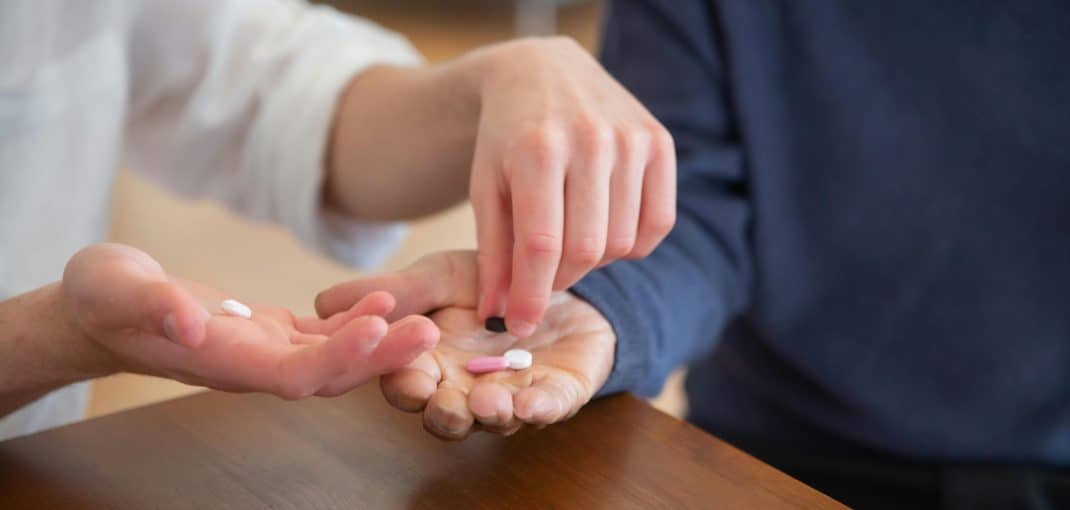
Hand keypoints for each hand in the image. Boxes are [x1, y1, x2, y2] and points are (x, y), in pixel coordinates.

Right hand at [59, 243, 437, 398]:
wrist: (98, 310)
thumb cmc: (102, 298)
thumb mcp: (116, 289)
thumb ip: (153, 306)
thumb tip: (191, 321)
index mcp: (221, 361)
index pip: (292, 374)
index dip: (338, 357)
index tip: (379, 329)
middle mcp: (251, 365)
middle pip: (327, 373)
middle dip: (379, 355)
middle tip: (429, 330)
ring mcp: (262, 351)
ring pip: (332, 356)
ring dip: (378, 340)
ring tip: (423, 316)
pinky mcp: (267, 331)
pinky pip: (320, 334)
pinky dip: (353, 320)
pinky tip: (384, 299)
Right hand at [316, 251, 614, 439]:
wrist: (559, 274)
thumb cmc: (491, 281)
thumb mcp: (440, 276)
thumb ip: (396, 291)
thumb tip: (323, 301)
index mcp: (430, 364)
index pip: (405, 384)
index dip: (402, 382)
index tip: (405, 371)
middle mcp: (466, 388)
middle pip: (444, 414)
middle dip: (442, 411)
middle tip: (441, 398)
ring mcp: (511, 395)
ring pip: (493, 420)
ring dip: (487, 416)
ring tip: (486, 402)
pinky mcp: (557, 393)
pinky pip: (548, 408)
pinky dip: (539, 409)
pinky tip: (530, 402)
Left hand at [468, 37, 675, 335]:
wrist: (541, 72)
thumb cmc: (506, 138)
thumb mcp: (485, 188)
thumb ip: (493, 253)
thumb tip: (498, 316)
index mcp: (537, 149)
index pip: (541, 246)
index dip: (531, 296)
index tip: (520, 325)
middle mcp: (590, 140)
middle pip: (586, 249)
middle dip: (561, 279)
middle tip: (543, 276)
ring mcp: (631, 138)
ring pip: (622, 242)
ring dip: (594, 260)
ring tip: (569, 240)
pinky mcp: (660, 141)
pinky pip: (657, 223)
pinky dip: (632, 243)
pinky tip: (605, 228)